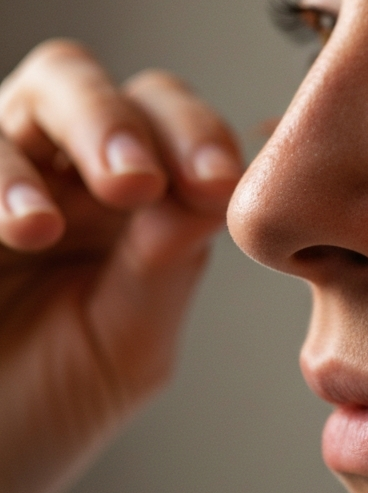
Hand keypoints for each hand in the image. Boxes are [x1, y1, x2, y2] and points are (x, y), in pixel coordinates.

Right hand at [0, 40, 241, 492]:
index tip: (220, 180)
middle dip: (132, 123)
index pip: (171, 125)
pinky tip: (24, 228)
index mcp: (130, 198)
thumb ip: (165, 263)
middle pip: (104, 86)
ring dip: (80, 133)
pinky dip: (0, 178)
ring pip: (42, 93)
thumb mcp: (127, 341)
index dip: (199, 137)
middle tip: (143, 182)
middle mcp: (63, 168)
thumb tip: (218, 189)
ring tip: (93, 207)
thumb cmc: (46, 405)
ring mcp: (1, 175)